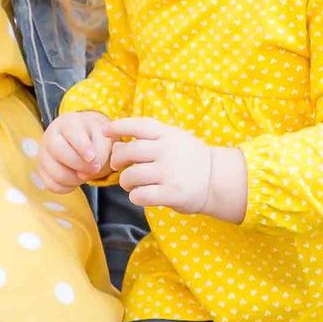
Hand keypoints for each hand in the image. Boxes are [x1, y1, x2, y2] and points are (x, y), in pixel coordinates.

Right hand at [36, 111, 112, 191]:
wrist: (83, 138)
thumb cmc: (94, 138)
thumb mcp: (103, 138)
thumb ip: (99, 152)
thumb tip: (86, 172)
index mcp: (68, 124)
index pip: (71, 133)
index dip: (82, 146)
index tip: (92, 157)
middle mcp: (51, 137)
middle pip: (58, 151)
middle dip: (79, 164)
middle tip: (95, 169)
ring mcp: (44, 154)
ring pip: (54, 171)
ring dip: (74, 179)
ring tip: (85, 175)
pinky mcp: (42, 170)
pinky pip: (51, 184)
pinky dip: (66, 187)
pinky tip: (76, 180)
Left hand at [108, 117, 247, 221]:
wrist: (216, 179)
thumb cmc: (189, 159)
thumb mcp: (173, 140)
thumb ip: (148, 139)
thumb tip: (116, 143)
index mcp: (167, 134)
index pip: (138, 125)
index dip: (118, 126)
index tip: (105, 131)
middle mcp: (167, 151)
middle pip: (128, 151)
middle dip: (117, 159)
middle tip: (117, 166)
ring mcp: (169, 172)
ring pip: (130, 176)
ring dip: (125, 181)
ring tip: (130, 183)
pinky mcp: (171, 193)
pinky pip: (139, 195)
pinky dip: (135, 196)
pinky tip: (141, 195)